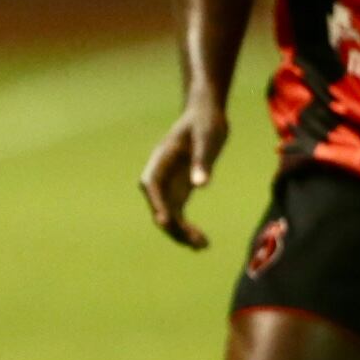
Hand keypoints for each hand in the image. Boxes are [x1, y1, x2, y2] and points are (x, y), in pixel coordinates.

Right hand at [140, 98, 227, 248]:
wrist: (206, 113)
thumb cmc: (205, 121)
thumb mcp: (208, 137)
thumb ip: (202, 161)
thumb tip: (200, 185)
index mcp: (161, 159)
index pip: (151, 184)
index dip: (156, 203)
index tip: (164, 220)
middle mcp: (161, 175)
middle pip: (159, 205)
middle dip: (173, 225)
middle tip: (194, 241)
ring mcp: (170, 185)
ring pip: (168, 215)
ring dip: (181, 233)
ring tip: (202, 246)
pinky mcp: (181, 191)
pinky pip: (179, 215)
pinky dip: (188, 229)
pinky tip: (202, 243)